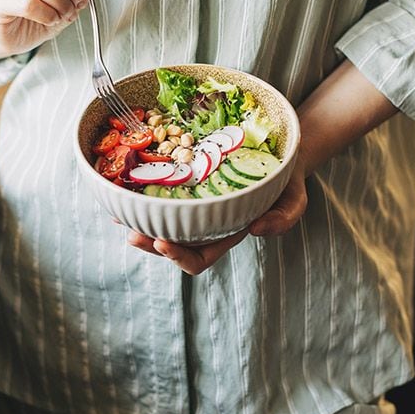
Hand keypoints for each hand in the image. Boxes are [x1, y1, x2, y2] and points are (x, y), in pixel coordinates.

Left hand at [127, 158, 307, 274]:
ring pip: (160, 219)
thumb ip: (283, 219)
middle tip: (131, 232)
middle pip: (170, 242)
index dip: (178, 257)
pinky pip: (160, 192)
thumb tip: (257, 230)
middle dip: (149, 241)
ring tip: (120, 213)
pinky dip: (141, 193)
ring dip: (139, 219)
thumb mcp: (294, 202)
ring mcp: (192, 204)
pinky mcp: (185, 181)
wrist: (281, 155)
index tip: (163, 242)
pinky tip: (124, 186)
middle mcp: (204, 223)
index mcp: (225, 235)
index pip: (197, 258)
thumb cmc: (287, 184)